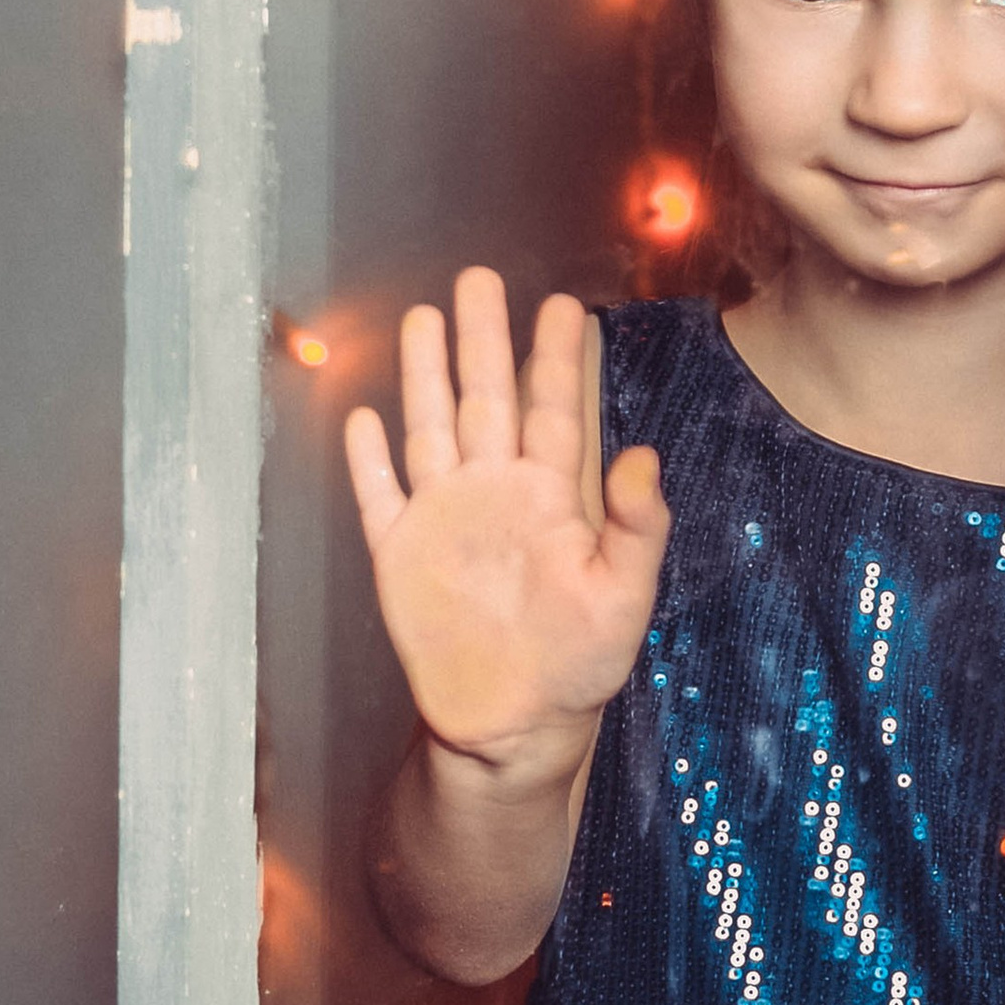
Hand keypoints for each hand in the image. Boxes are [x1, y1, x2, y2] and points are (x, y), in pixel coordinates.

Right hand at [343, 273, 668, 776]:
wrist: (513, 727)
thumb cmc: (581, 666)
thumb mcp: (625, 598)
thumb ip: (637, 528)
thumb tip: (642, 457)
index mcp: (551, 499)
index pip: (552, 410)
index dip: (554, 358)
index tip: (563, 304)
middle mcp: (494, 495)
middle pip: (484, 400)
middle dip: (481, 338)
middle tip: (479, 277)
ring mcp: (444, 521)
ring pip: (430, 430)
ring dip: (424, 376)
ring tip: (421, 318)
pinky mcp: (400, 556)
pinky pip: (379, 496)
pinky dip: (368, 459)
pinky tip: (363, 416)